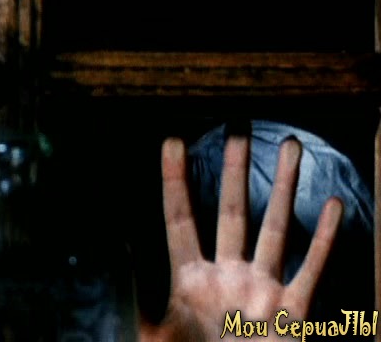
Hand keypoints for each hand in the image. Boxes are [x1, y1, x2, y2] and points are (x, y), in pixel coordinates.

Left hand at [140, 136, 342, 340]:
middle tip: (236, 130)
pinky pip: (311, 269)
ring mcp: (262, 289)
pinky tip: (332, 206)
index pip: (180, 218)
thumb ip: (138, 295)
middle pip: (232, 211)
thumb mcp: (155, 332)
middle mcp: (228, 274)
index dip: (174, 181)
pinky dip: (323, 239)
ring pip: (274, 227)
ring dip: (283, 188)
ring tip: (287, 146)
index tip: (172, 143)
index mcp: (190, 279)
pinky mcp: (294, 312)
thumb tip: (119, 249)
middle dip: (234, 171)